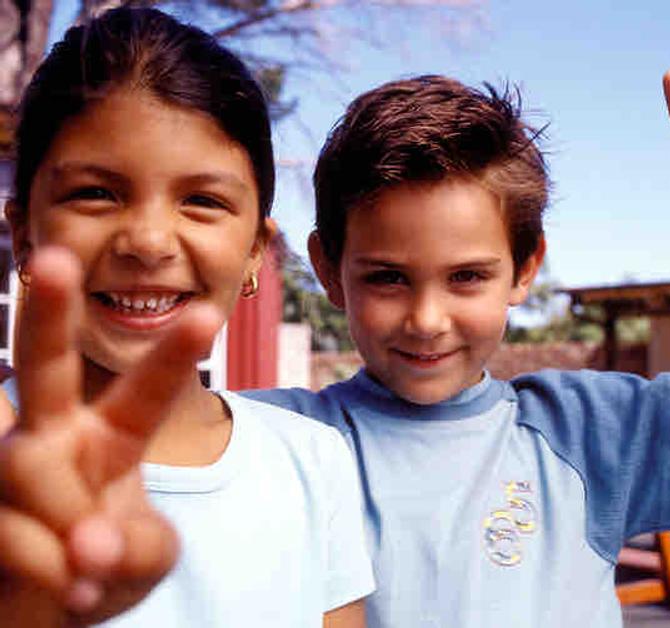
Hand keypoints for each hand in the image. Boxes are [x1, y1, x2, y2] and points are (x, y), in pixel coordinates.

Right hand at [0, 247, 222, 624]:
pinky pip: (6, 524)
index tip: (209, 313)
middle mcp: (53, 435)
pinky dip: (42, 566)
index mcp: (110, 436)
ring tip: (90, 575)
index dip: (174, 356)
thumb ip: (139, 552)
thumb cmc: (99, 574)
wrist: (42, 613)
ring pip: (26, 464)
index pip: (146, 391)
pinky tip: (66, 590)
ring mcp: (8, 464)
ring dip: (67, 525)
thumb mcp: (143, 564)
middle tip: (55, 259)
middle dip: (49, 313)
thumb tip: (93, 549)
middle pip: (45, 364)